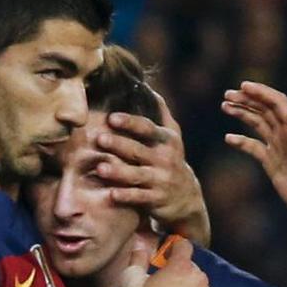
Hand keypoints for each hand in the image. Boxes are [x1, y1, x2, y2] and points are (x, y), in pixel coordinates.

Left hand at [95, 93, 210, 245]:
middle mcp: (165, 159)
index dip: (130, 123)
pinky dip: (126, 196)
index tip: (112, 117)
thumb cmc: (171, 160)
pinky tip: (111, 194)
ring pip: (137, 175)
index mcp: (166, 141)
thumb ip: (161, 113)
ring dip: (119, 172)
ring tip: (99, 168)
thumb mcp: (172, 136)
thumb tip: (146, 86)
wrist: (187, 198)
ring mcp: (161, 180)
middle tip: (99, 138)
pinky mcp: (157, 200)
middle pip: (139, 150)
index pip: (147, 129)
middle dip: (119, 144)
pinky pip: (140, 197)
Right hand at [133, 237, 216, 286]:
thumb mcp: (131, 280)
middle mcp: (199, 278)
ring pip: (200, 285)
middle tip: (167, 285)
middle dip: (181, 272)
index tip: (168, 255)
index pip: (184, 245)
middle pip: (192, 267)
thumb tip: (140, 245)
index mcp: (181, 267)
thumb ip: (138, 258)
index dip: (175, 247)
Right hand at [222, 82, 286, 225]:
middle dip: (246, 100)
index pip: (276, 103)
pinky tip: (228, 138)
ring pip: (256, 123)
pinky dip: (240, 142)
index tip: (243, 86)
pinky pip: (252, 147)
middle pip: (263, 110)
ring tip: (225, 106)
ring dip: (242, 113)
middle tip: (227, 95)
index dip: (261, 92)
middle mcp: (285, 134)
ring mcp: (277, 147)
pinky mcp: (270, 161)